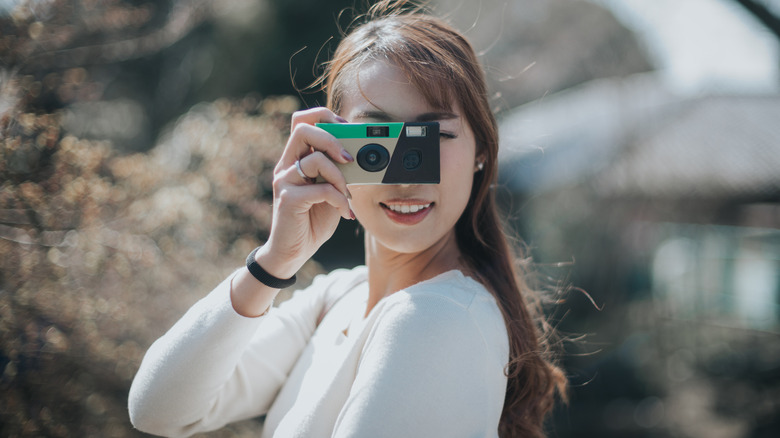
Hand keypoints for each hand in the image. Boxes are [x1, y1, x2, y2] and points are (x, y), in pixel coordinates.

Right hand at [257, 107, 353, 278]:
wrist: (293, 253)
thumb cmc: (312, 221)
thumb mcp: (331, 193)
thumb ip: (339, 174)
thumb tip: (360, 157)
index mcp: (296, 159)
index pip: (302, 121)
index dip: (324, 116)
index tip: (346, 129)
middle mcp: (286, 166)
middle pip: (303, 129)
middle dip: (332, 138)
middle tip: (348, 158)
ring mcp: (284, 181)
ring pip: (315, 159)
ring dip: (340, 176)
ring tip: (346, 194)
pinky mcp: (288, 199)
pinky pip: (321, 189)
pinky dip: (339, 200)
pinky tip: (344, 212)